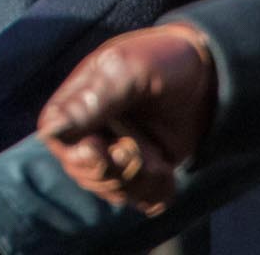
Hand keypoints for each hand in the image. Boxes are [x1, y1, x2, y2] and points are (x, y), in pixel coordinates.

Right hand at [37, 22, 216, 215]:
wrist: (209, 75)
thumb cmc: (163, 61)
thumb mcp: (129, 72)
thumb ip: (92, 101)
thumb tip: (50, 132)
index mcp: (76, 101)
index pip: (55, 138)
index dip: (74, 153)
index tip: (100, 148)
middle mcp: (91, 130)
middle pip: (82, 171)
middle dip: (114, 171)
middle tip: (139, 152)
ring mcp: (117, 153)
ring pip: (112, 189)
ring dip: (140, 181)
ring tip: (160, 159)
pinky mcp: (144, 170)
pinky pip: (142, 199)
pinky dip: (157, 192)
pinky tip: (169, 174)